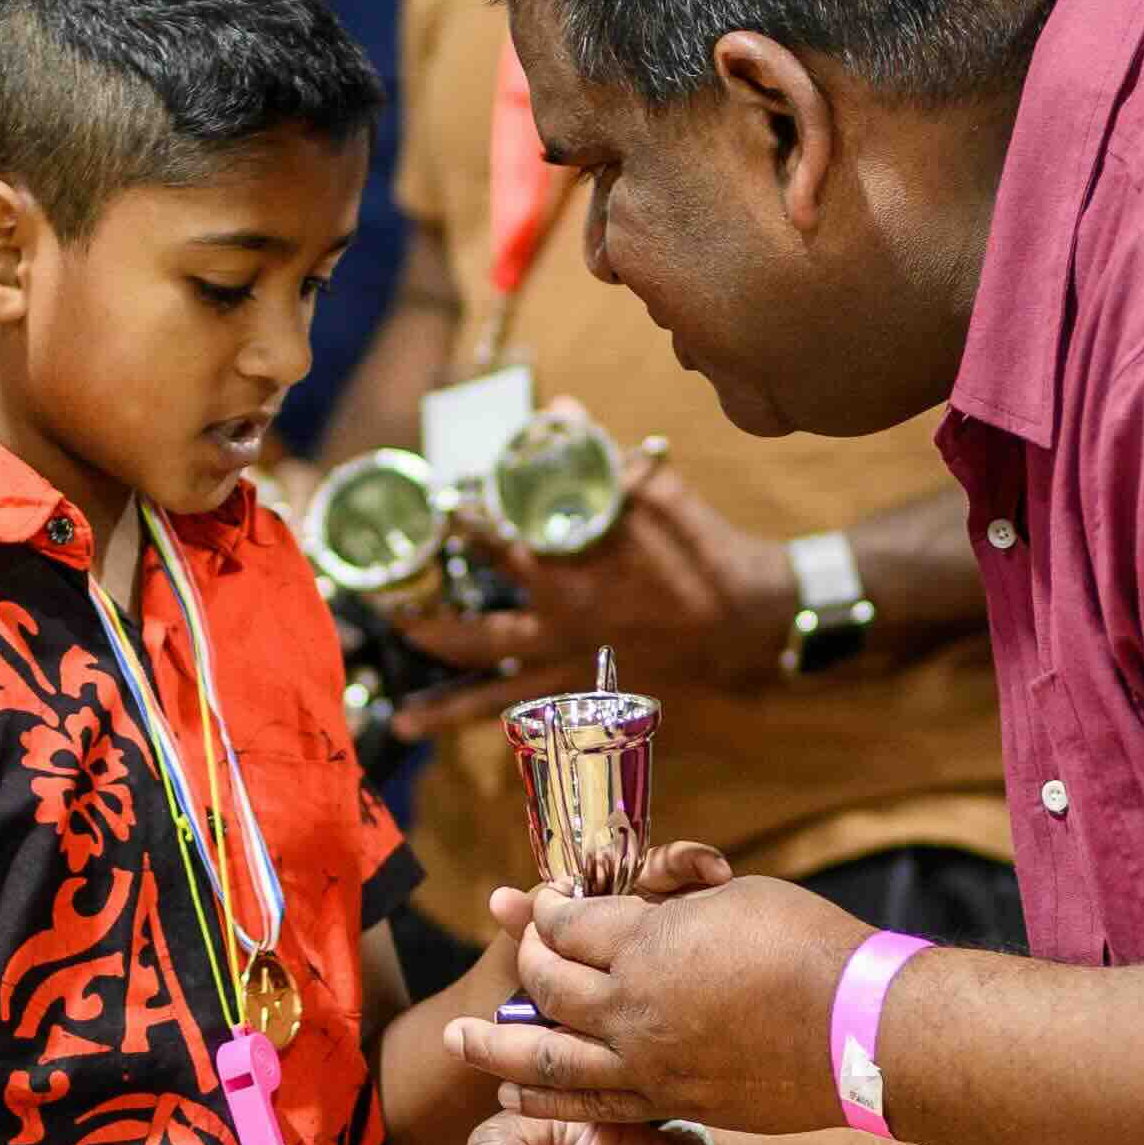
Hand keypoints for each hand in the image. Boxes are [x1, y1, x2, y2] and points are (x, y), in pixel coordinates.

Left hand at [382, 445, 790, 735]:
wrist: (751, 618)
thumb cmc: (701, 550)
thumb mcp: (656, 490)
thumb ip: (598, 456)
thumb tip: (560, 411)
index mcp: (571, 573)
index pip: (496, 546)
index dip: (463, 526)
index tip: (437, 511)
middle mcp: (561, 628)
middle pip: (476, 637)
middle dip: (428, 630)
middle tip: (392, 619)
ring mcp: (574, 669)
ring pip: (498, 695)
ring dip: (448, 710)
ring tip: (404, 723)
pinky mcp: (593, 696)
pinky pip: (536, 718)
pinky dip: (503, 726)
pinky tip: (475, 733)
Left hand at [448, 869, 865, 1128]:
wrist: (864, 1030)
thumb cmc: (811, 945)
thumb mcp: (734, 897)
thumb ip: (671, 902)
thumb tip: (637, 906)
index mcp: (646, 944)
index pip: (568, 923)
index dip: (550, 907)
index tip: (547, 900)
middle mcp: (632, 1008)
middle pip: (548, 985)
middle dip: (524, 960)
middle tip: (513, 948)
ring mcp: (648, 1063)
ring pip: (548, 1058)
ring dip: (497, 1048)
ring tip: (458, 1041)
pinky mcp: (672, 1104)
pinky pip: (593, 1103)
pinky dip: (547, 1099)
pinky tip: (516, 1097)